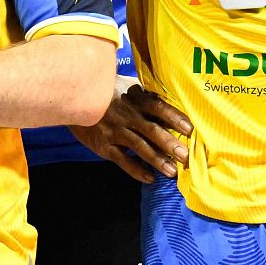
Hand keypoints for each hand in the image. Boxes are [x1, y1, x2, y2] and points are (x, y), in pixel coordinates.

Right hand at [69, 85, 192, 183]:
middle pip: (152, 130)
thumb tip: (175, 97)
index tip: (190, 129)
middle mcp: (126, 115)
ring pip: (139, 147)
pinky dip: (136, 170)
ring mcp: (114, 131)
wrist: (75, 101)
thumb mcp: (128, 86)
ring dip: (157, 160)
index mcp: (135, 99)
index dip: (174, 118)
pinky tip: (150, 178)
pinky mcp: (103, 145)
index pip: (158, 107)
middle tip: (186, 156)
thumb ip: (148, 94)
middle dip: (170, 144)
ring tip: (172, 172)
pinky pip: (122, 159)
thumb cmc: (109, 92)